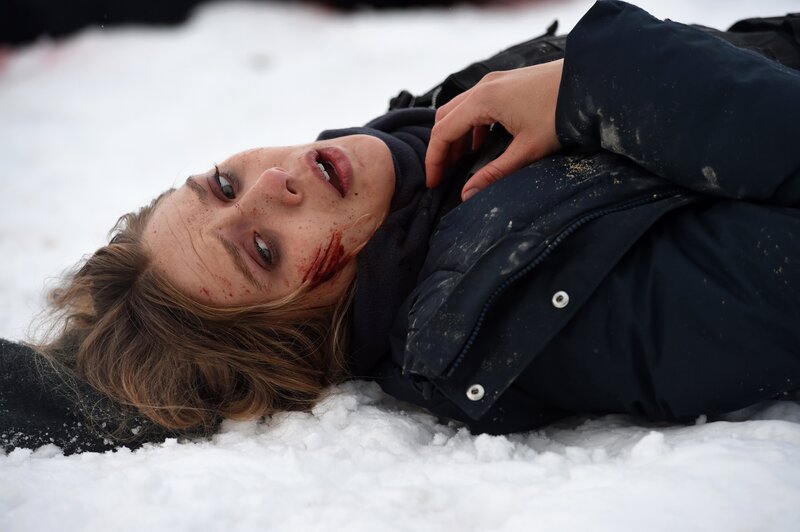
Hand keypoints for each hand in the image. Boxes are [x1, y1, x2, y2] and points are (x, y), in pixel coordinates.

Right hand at [425, 59, 563, 200]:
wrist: (593, 82)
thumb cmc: (562, 112)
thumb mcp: (528, 150)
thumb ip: (495, 173)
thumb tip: (467, 194)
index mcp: (483, 100)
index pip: (443, 131)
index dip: (434, 159)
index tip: (434, 182)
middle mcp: (484, 86)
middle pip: (446, 117)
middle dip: (441, 147)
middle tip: (443, 174)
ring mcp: (496, 82)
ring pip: (461, 109)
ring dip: (456, 136)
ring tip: (460, 163)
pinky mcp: (507, 83)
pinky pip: (477, 104)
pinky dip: (471, 125)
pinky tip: (482, 144)